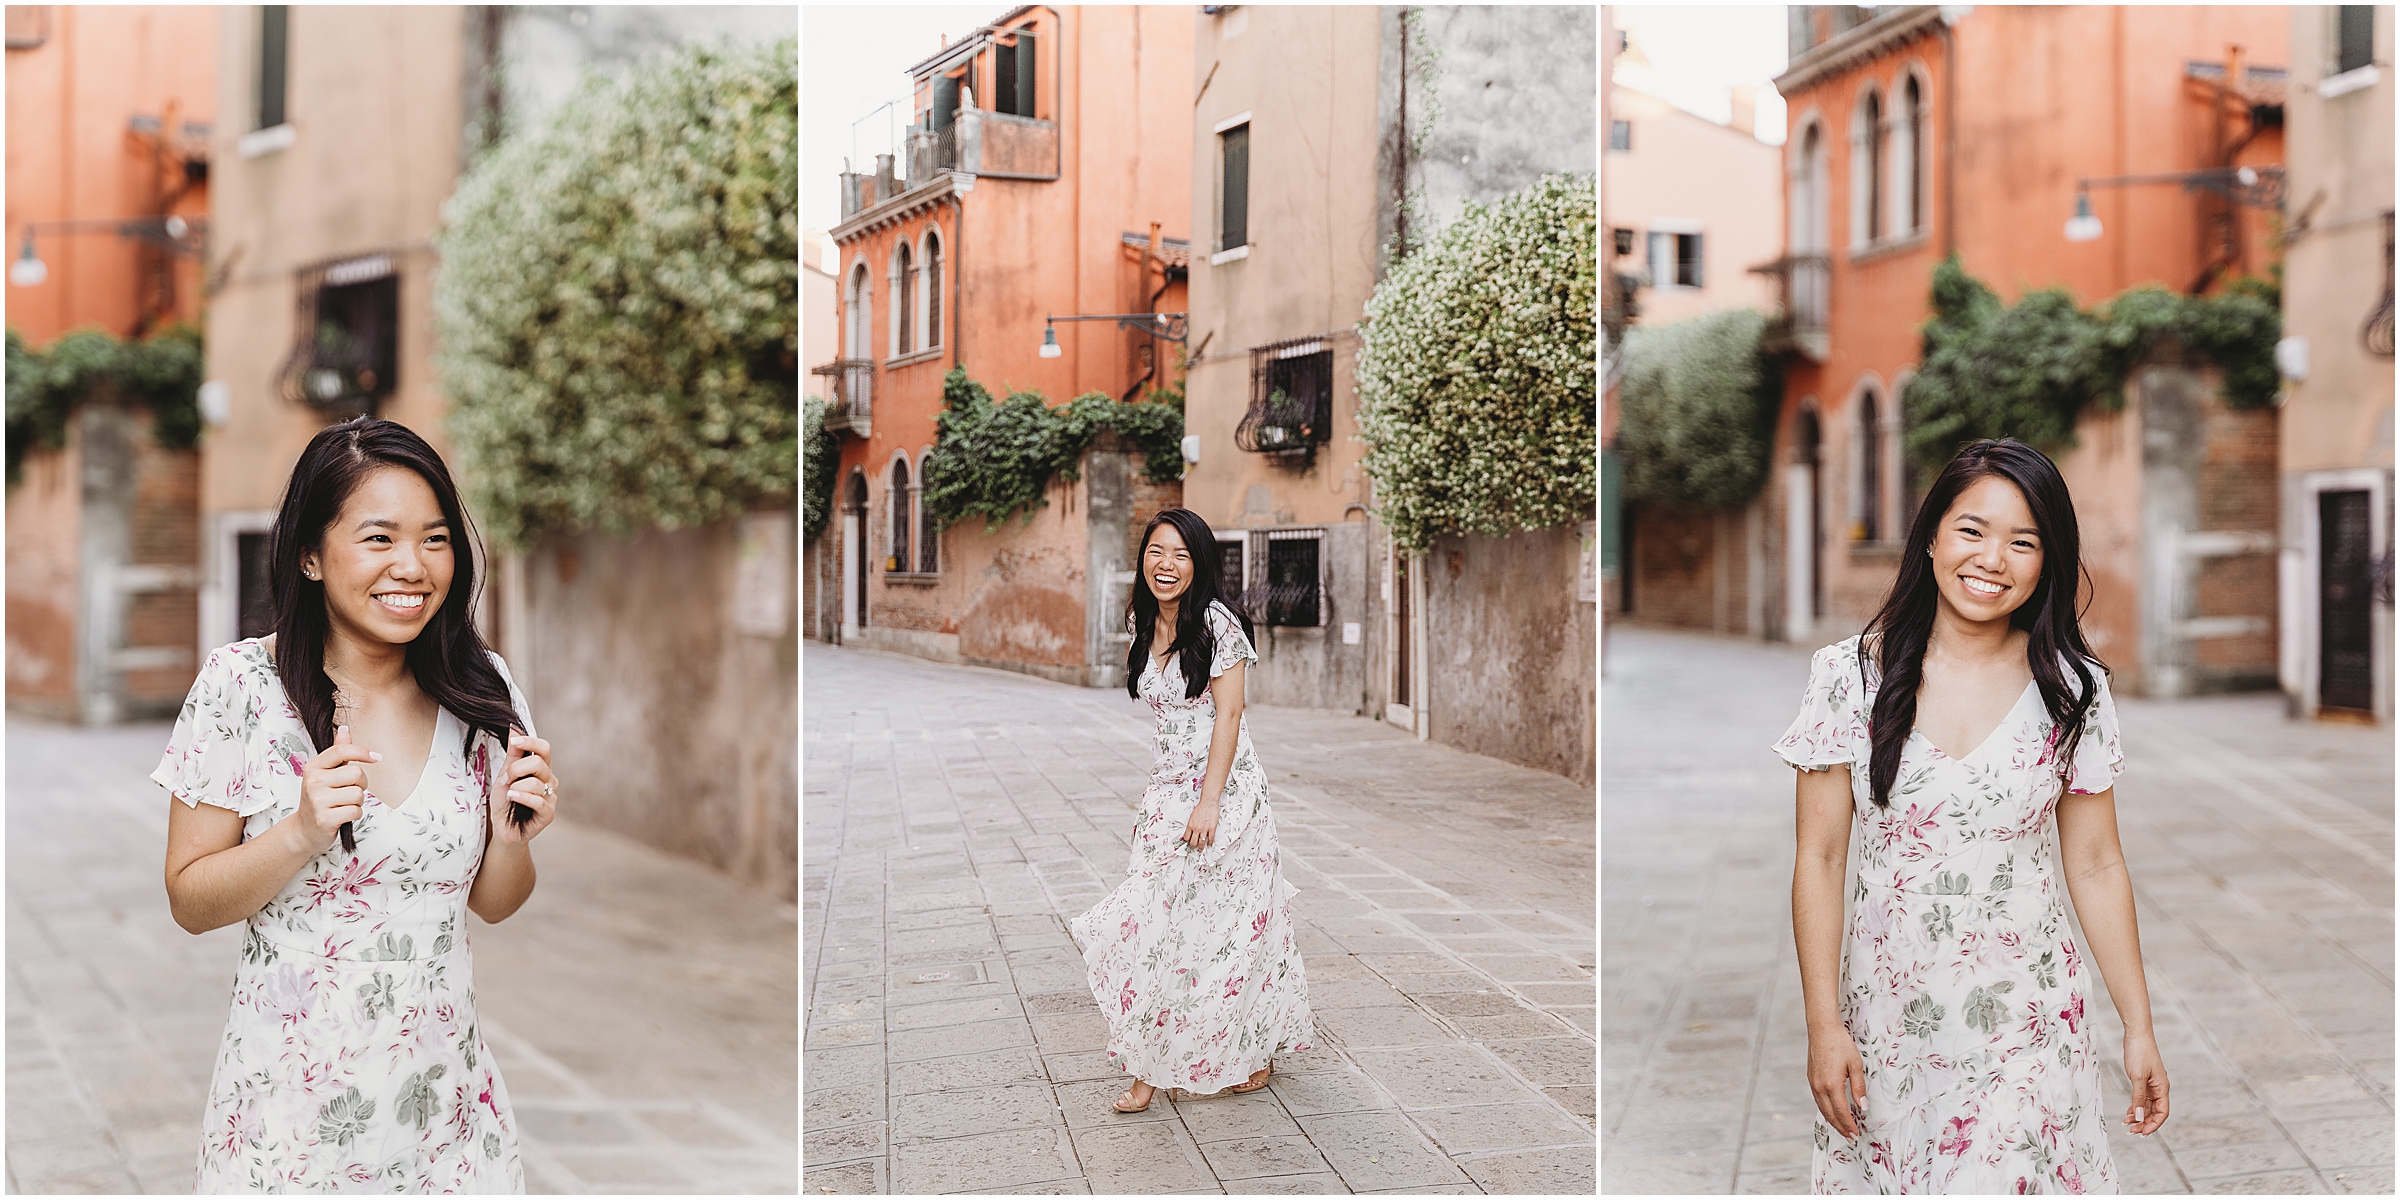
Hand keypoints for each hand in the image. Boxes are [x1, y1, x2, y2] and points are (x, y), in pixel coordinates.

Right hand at [297, 725, 376, 852]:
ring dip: (358, 801)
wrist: (304, 830)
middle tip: (351, 791)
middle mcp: (313, 782)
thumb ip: (337, 754)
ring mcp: (317, 801)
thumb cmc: (319, 799)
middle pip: (356, 773)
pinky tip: (343, 815)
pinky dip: (355, 814)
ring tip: (344, 804)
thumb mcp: (324, 774)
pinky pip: (356, 810)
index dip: (362, 752)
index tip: (376, 758)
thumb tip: (344, 729)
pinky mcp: (324, 819)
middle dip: (361, 783)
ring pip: (358, 794)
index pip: (340, 751)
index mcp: (313, 767)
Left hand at [495, 733, 557, 844]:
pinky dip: (521, 797)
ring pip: (535, 782)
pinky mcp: (548, 813)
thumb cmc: (505, 802)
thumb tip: (514, 729)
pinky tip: (512, 798)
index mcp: (541, 769)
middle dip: (516, 769)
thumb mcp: (505, 775)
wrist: (503, 828)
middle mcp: (549, 780)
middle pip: (538, 763)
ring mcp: (551, 797)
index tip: (513, 741)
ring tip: (508, 793)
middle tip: (505, 778)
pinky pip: (537, 800)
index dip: (530, 742)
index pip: (544, 748)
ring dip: (515, 786)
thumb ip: (512, 755)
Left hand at [1180, 796, 1218, 851]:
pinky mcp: (1212, 829)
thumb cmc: (1200, 808)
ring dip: (1201, 847)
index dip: (1187, 840)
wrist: (1208, 803)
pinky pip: (1210, 839)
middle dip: (1193, 845)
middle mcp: (1196, 829)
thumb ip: (1191, 825)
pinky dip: (1210, 843)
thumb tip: (1190, 831)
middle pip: (1193, 842)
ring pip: (1201, 843)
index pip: (1186, 838)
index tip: (1189, 841)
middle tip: (1195, 846)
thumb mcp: (1192, 816)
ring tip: (1201, 847)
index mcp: (1190, 825)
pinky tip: (1209, 844)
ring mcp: (1204, 829)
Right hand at [1808, 1024, 1868, 1139]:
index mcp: (1832, 1084)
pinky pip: (1818, 1100)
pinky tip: (1832, 1112)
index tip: (1856, 1133)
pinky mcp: (1811, 1079)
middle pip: (1830, 1114)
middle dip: (1840, 1127)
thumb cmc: (1840, 1044)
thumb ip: (1859, 1088)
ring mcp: (1813, 1083)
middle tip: (1850, 1137)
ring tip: (1842, 1129)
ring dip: (1832, 1121)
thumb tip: (1862, 1106)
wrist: (1822, 1029)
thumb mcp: (1855, 1065)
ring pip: (1822, 1109)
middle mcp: (1820, 1086)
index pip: (1841, 1112)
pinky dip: (1825, 1110)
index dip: (1849, 1124)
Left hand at [2123, 1033, 2168, 1135]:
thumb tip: (2140, 1117)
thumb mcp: (2137, 1077)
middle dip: (2144, 1122)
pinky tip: (2128, 1112)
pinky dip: (2135, 1106)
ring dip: (2138, 1115)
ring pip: (2147, 1106)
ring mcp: (2151, 1084)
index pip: (2162, 1113)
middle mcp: (2159, 1088)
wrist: (2136, 1034)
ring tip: (2126, 1123)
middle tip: (2130, 1131)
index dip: (2154, 1125)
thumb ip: (2139, 1098)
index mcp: (2162, 1088)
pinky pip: (2141, 1098)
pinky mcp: (2143, 1080)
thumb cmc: (2139, 1052)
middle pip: (2155, 1112)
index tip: (2142, 1133)